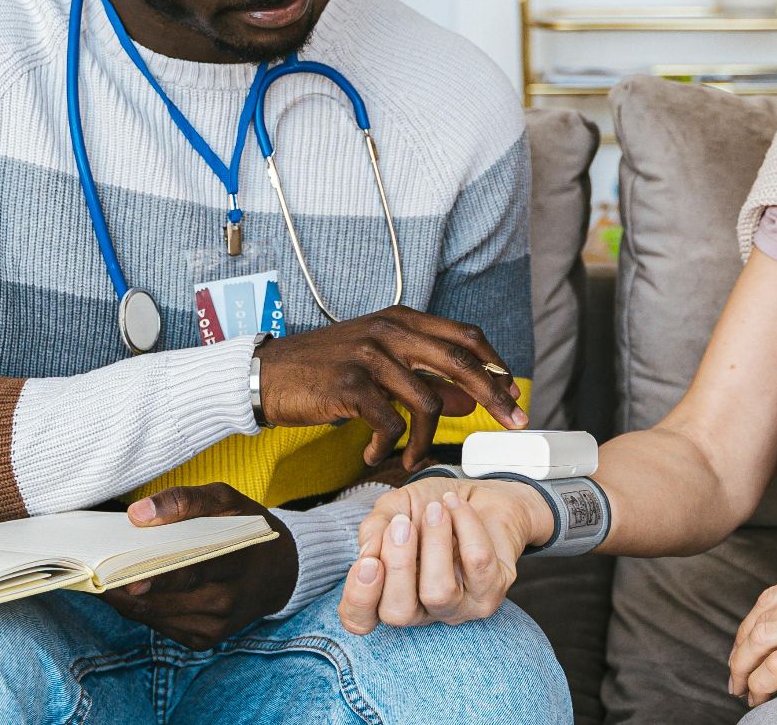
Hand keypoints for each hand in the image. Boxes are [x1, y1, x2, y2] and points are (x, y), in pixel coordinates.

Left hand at [99, 484, 295, 649]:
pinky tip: (134, 593)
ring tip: (106, 580)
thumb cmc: (248, 528)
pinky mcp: (205, 640)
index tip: (124, 577)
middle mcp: (226, 601)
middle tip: (97, 576)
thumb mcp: (227, 500)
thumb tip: (138, 514)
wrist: (280, 572)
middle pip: (165, 600)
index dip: (156, 577)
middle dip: (127, 591)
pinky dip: (143, 610)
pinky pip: (161, 627)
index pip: (191, 571)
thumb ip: (185, 501)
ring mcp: (215, 625)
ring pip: (156, 617)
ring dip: (128, 601)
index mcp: (236, 561)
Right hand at [257, 305, 527, 468]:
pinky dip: (390, 445)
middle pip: (459, 360)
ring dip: (427, 437)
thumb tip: (469, 398)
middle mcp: (389, 330)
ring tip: (412, 457)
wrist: (264, 377)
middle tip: (512, 423)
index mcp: (400, 319)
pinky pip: (391, 422)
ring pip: (426, 400)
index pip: (464, 336)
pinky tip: (376, 454)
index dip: (494, 365)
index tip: (512, 394)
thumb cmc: (323, 373)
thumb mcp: (378, 367)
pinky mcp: (350, 384)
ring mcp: (370, 355)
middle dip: (492, 395)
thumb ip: (423, 378)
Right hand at [336, 476, 552, 634]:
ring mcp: (458, 608)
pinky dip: (465, 525)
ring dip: (435, 543)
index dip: (359, 599)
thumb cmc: (430, 507)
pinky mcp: (491, 592)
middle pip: (398, 613)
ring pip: (439, 593)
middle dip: (398, 565)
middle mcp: (422, 610)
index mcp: (389, 594)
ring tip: (436, 508)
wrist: (479, 495)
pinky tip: (456, 505)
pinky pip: (477, 563)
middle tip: (402, 524)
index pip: (362, 621)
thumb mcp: (394, 508)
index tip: (369, 562)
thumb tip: (367, 553)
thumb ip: (374, 528)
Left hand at [727, 562, 776, 707]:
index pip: (768, 600)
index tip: (742, 653)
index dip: (747, 629)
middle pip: (759, 619)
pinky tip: (762, 696)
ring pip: (761, 641)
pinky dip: (761, 683)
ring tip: (745, 690)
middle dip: (739, 652)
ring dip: (744, 670)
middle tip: (736, 677)